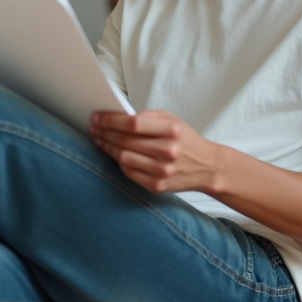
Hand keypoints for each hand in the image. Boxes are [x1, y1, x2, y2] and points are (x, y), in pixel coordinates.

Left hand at [90, 110, 222, 193]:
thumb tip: (118, 116)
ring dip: (107, 147)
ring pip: (123, 157)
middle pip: (125, 141)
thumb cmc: (186, 140)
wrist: (207, 167)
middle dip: (104, 133)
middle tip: (94, 128)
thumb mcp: (172, 120)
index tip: (97, 118)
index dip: (110, 120)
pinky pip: (129, 172)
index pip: (133, 123)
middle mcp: (168, 151)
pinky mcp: (157, 185)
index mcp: (172, 130)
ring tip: (100, 140)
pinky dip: (119, 162)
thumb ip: (147, 116)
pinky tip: (115, 154)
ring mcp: (162, 170)